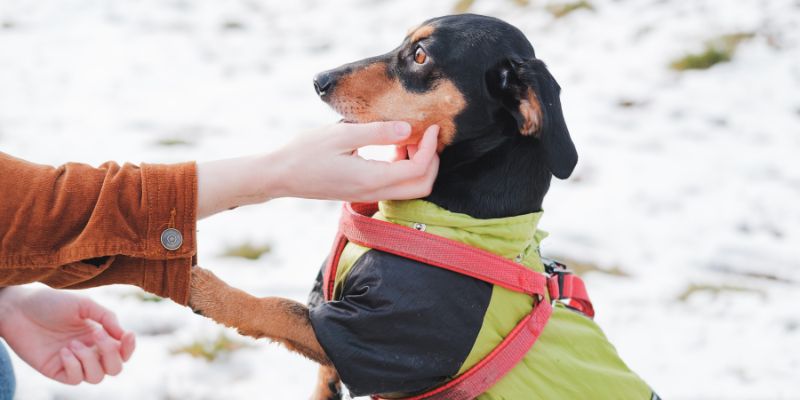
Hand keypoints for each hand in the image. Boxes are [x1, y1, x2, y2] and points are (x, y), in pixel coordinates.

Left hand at [0, 287, 134, 384]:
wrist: (19, 309)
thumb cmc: (51, 303)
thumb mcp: (84, 304)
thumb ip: (107, 317)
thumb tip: (123, 335)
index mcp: (98, 335)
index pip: (123, 351)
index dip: (130, 348)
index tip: (128, 335)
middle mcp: (89, 351)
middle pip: (114, 368)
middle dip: (111, 355)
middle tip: (97, 334)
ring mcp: (73, 362)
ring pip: (97, 377)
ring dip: (90, 360)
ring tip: (73, 343)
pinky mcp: (56, 371)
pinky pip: (75, 379)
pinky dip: (74, 366)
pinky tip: (64, 351)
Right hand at [273, 121, 439, 200]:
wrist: (280, 175)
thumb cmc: (306, 152)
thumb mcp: (341, 135)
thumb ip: (377, 132)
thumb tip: (408, 128)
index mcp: (372, 179)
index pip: (418, 170)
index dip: (431, 148)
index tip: (432, 127)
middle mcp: (374, 192)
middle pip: (422, 186)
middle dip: (432, 161)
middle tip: (427, 135)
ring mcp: (368, 195)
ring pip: (410, 187)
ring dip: (418, 164)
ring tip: (409, 136)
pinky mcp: (363, 191)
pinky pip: (395, 185)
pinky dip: (403, 166)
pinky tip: (392, 145)